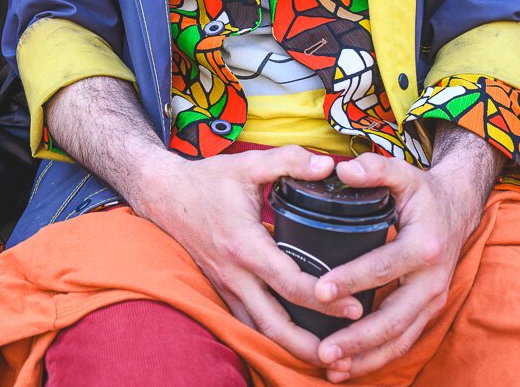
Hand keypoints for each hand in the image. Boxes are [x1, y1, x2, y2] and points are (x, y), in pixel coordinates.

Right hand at [127, 146, 351, 365]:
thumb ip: (289, 161)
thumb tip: (329, 165)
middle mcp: (234, 275)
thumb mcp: (249, 164)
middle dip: (310, 346)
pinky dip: (272, 339)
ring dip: (291, 350)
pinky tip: (295, 343)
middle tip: (347, 352)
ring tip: (327, 359)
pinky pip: (247, 325)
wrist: (164, 195)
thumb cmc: (208, 180)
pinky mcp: (221, 292)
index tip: (356, 306)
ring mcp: (225, 288)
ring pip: (259, 333)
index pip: (289, 284)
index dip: (325, 299)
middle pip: (274, 326)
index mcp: (245, 246)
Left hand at [310, 145, 494, 381]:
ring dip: (366, 357)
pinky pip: (402, 342)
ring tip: (331, 367)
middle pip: (395, 318)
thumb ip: (375, 169)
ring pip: (400, 339)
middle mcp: (433, 280)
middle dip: (358, 337)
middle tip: (323, 349)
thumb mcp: (403, 174)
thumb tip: (342, 170)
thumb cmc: (422, 193)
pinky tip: (347, 367)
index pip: (386, 267)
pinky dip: (376, 358)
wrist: (459, 209)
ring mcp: (433, 301)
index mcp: (425, 245)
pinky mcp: (427, 312)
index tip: (320, 291)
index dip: (353, 279)